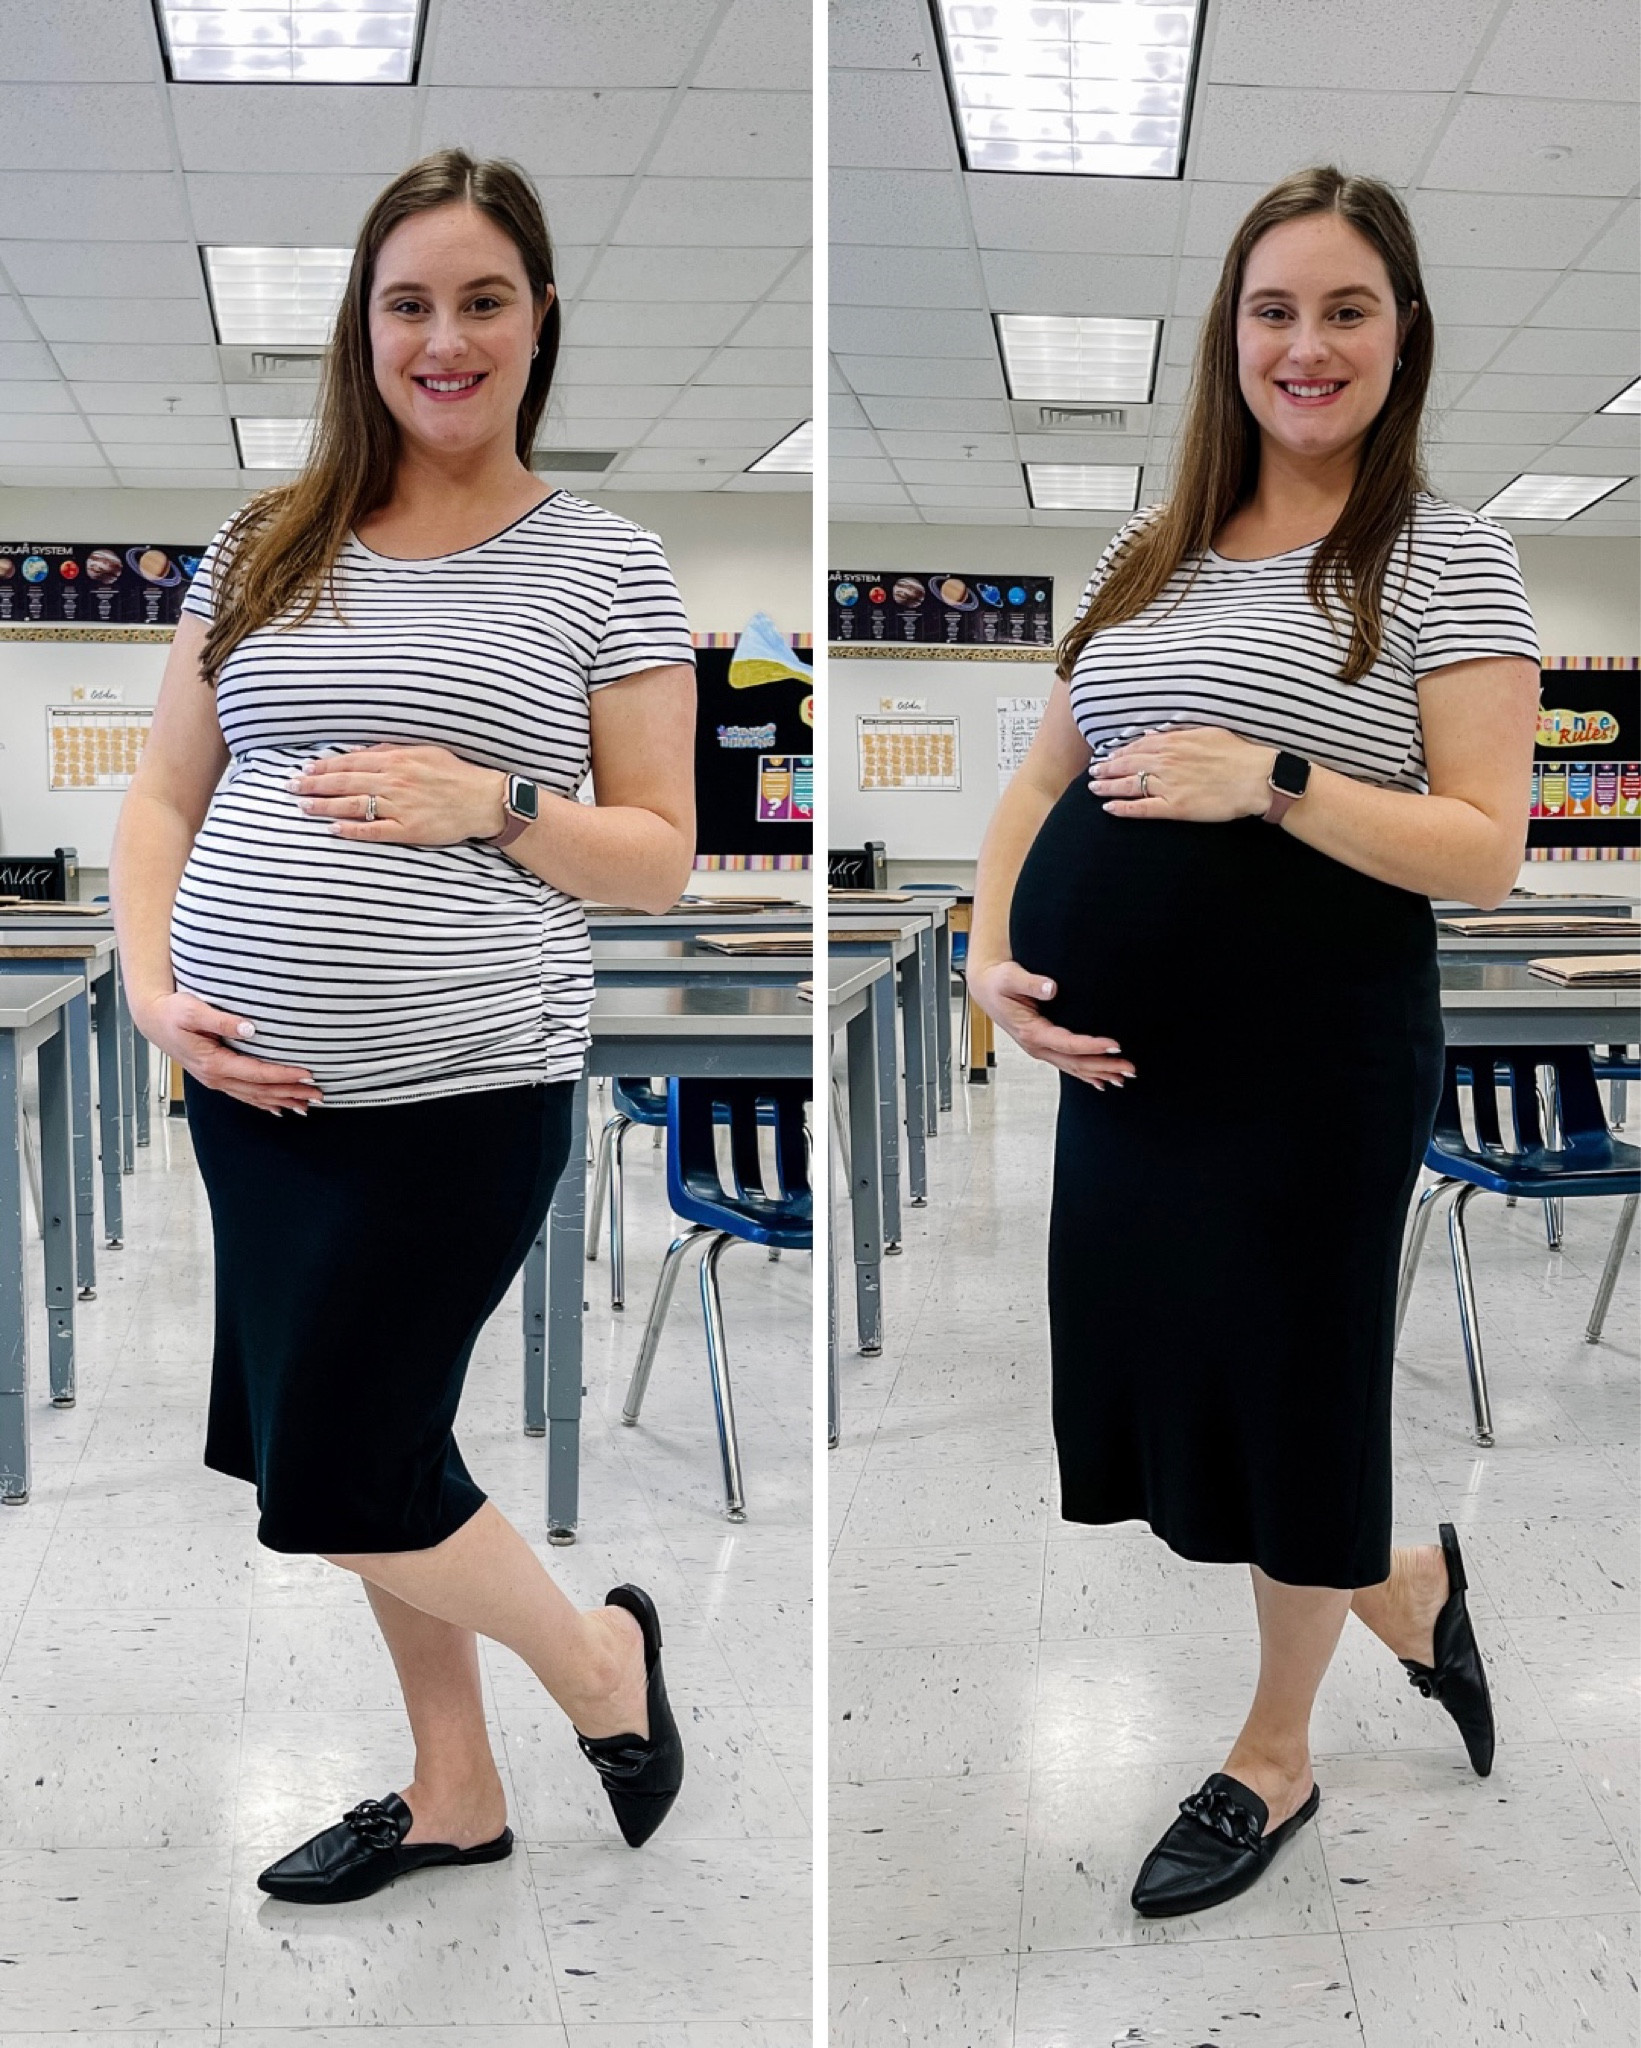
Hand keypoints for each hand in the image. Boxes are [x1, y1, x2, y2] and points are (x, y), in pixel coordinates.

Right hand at [135, 990, 320, 1115]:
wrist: (153, 1020)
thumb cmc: (173, 1012)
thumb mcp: (193, 1010)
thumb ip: (221, 1020)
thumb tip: (250, 1028)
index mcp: (214, 1063)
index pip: (257, 1073)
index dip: (284, 1075)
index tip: (307, 1074)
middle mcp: (216, 1077)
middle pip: (261, 1090)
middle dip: (291, 1093)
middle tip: (319, 1094)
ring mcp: (216, 1080)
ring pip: (255, 1096)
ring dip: (282, 1100)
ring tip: (307, 1105)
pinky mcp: (216, 1078)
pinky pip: (245, 1095)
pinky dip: (264, 1103)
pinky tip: (279, 1108)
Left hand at [289, 745, 507, 845]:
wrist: (483, 799)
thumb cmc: (455, 773)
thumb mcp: (424, 750)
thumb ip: (391, 750)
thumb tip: (360, 753)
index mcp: (396, 760)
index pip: (350, 763)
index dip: (324, 767)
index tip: (304, 770)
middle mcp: (394, 781)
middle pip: (344, 783)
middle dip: (314, 785)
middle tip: (291, 787)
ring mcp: (400, 807)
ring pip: (353, 805)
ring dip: (325, 806)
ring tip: (303, 807)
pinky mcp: (408, 829)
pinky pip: (373, 830)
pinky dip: (352, 830)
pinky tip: (333, 830)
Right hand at [967, 959, 1135, 1089]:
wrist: (985, 988)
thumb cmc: (998, 982)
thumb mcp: (1010, 977)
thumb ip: (1031, 982)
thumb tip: (1050, 988)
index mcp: (1031, 1032)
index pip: (1068, 1044)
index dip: (1092, 1046)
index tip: (1114, 1045)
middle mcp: (1037, 1046)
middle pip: (1076, 1062)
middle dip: (1104, 1066)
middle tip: (1129, 1068)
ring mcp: (1040, 1049)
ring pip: (1074, 1067)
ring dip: (1099, 1073)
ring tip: (1123, 1077)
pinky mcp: (1044, 1046)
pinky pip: (1068, 1065)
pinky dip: (1086, 1074)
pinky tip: (1100, 1081)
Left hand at [1089, 728, 1275, 822]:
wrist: (1256, 777)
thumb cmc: (1237, 754)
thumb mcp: (1207, 733)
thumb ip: (1179, 734)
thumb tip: (1156, 736)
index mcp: (1174, 743)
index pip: (1137, 747)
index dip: (1119, 752)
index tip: (1108, 756)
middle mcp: (1166, 762)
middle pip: (1127, 765)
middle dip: (1106, 768)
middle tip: (1092, 773)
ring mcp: (1169, 785)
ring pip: (1129, 785)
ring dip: (1107, 787)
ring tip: (1093, 789)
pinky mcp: (1175, 807)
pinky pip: (1142, 808)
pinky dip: (1123, 808)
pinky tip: (1109, 809)